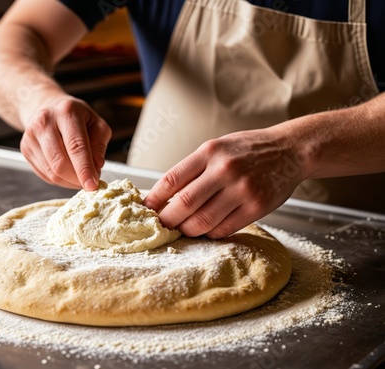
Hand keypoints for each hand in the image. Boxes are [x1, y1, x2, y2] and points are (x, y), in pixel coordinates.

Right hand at [20, 96, 111, 189]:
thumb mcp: (97, 125)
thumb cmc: (77, 118)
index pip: (76, 146)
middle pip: (59, 163)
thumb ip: (99, 146)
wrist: (49, 108)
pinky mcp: (25, 149)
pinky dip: (60, 180)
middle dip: (76, 179)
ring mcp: (31, 136)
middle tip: (89, 183)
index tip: (92, 186)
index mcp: (66, 112)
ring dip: (69, 181)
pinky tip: (68, 172)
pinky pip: (45, 174)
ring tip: (80, 176)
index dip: (84, 169)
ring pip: (51, 172)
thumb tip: (96, 168)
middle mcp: (45, 122)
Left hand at [144, 127, 305, 237]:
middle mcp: (224, 170)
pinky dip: (210, 233)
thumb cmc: (247, 150)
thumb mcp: (216, 148)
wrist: (290, 150)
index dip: (154, 199)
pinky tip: (207, 229)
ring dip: (187, 230)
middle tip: (162, 226)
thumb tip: (164, 198)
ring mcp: (242, 190)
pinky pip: (224, 229)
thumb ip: (193, 169)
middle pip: (183, 204)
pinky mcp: (257, 207)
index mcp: (209, 152)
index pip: (171, 180)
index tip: (146, 209)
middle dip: (167, 220)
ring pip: (202, 222)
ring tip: (183, 229)